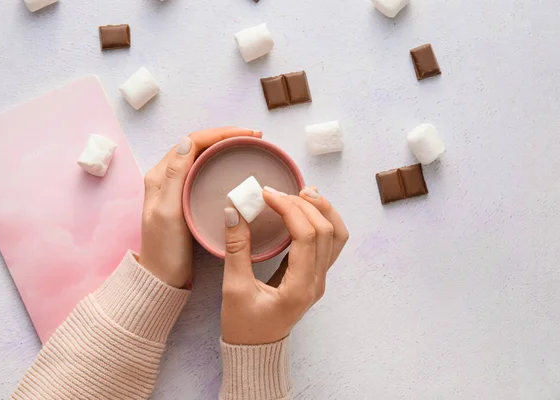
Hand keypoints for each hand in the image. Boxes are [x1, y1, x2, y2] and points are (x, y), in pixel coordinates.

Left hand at [139, 127, 261, 287]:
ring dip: (224, 148)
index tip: (248, 135)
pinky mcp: (186, 199)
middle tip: (254, 138)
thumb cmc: (165, 249)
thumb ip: (175, 176)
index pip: (193, 142)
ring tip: (249, 147)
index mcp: (160, 175)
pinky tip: (235, 168)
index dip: (221, 133)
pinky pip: (204, 173)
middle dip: (226, 137)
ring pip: (202, 157)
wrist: (162, 278)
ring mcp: (177, 188)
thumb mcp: (169, 212)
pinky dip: (221, 164)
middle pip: (199, 145)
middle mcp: (167, 177)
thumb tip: (188, 142)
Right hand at [221, 187, 348, 344]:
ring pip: (336, 236)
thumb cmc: (243, 327)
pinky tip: (306, 208)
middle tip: (278, 191)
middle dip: (304, 204)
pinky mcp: (315, 277)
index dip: (288, 208)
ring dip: (322, 210)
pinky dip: (322, 221)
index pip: (305, 236)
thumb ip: (236, 249)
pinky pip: (330, 244)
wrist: (255, 352)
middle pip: (326, 231)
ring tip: (303, 192)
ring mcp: (319, 280)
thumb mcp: (234, 288)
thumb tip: (234, 211)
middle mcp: (316, 283)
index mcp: (299, 288)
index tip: (266, 194)